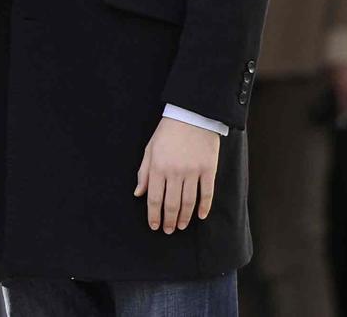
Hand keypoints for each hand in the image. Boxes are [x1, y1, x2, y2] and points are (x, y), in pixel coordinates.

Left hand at [134, 116, 220, 232]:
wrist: (191, 115)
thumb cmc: (167, 133)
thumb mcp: (150, 149)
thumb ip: (143, 173)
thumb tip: (138, 194)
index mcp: (158, 167)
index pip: (154, 198)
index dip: (153, 215)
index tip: (154, 226)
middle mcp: (175, 172)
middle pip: (171, 204)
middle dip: (168, 220)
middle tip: (168, 230)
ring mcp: (193, 171)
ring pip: (188, 202)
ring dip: (184, 218)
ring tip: (181, 226)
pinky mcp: (208, 169)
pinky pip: (207, 193)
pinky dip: (204, 207)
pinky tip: (200, 216)